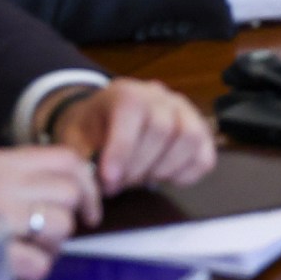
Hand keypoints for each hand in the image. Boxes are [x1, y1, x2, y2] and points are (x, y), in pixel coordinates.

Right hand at [0, 147, 101, 279]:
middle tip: (42, 240)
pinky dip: (33, 276)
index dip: (85, 187)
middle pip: (69, 194)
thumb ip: (13, 182)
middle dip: (65, 222)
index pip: (67, 160)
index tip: (86, 210)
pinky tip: (13, 277)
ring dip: (49, 250)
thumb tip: (72, 189)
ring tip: (22, 258)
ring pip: (59, 228)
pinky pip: (39, 264)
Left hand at [47, 79, 215, 191]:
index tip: (109, 181)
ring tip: (142, 180)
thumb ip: (82, 159)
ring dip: (165, 169)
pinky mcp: (202, 132)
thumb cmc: (92, 129)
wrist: (108, 116)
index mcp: (127, 93)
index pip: (132, 115)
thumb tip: (92, 186)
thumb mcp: (75, 138)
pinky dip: (186, 175)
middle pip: (163, 130)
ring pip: (191, 139)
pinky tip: (163, 178)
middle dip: (140, 166)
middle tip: (120, 185)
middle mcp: (162, 97)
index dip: (121, 151)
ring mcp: (187, 112)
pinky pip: (205, 157)